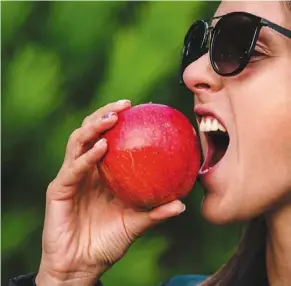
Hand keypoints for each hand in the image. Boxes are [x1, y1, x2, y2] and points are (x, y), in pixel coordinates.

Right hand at [36, 100, 185, 285]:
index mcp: (101, 173)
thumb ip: (155, 213)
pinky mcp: (58, 189)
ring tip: (112, 118)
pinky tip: (101, 147)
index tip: (141, 110)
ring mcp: (71, 177)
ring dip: (93, 126)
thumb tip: (182, 204)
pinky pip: (73, 169)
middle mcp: (85, 169)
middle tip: (126, 105)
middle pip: (91, 131)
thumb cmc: (107, 243)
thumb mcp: (135, 224)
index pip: (109, 139)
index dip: (121, 122)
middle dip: (105, 113)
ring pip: (78, 142)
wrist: (81, 266)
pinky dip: (87, 156)